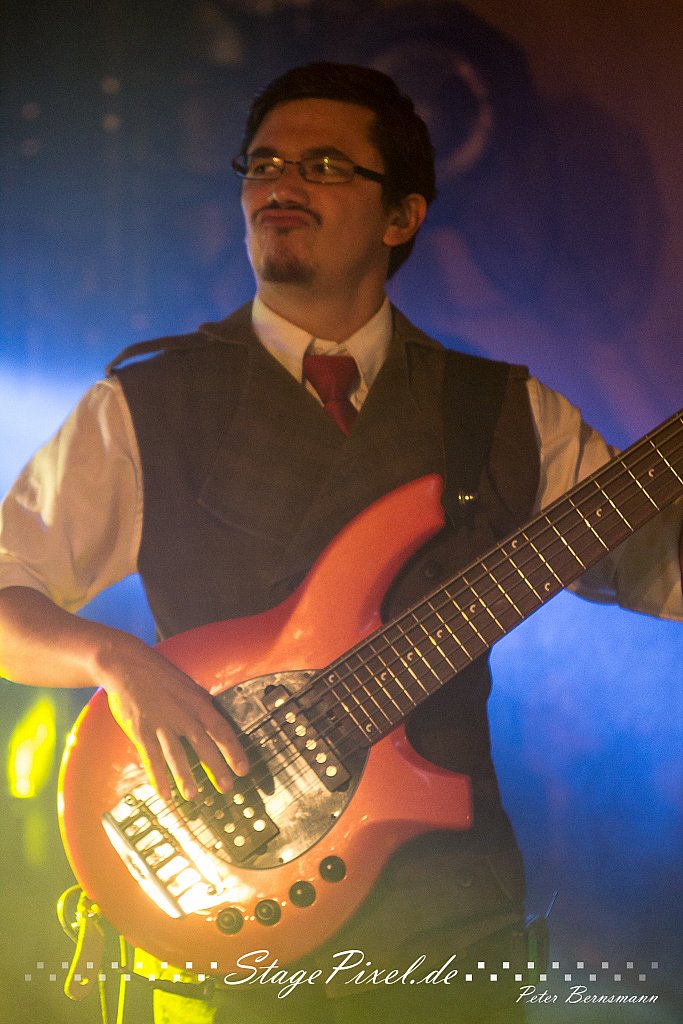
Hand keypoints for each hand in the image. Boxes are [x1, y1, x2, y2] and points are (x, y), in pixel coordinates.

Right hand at [95, 632, 248, 802]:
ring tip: (194, 796)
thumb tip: (217, 724)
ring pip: (176, 754)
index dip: (234, 751)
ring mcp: (161, 723)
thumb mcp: (188, 685)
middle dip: (216, 768)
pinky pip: (151, 758)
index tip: (243, 769)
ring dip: (185, 777)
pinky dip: (158, 778)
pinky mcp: (141, 730)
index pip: (221, 730)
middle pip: (203, 744)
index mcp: (197, 702)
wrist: (127, 664)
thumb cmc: (159, 675)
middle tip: (226, 787)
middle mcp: (182, 714)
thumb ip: (201, 705)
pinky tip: (165, 795)